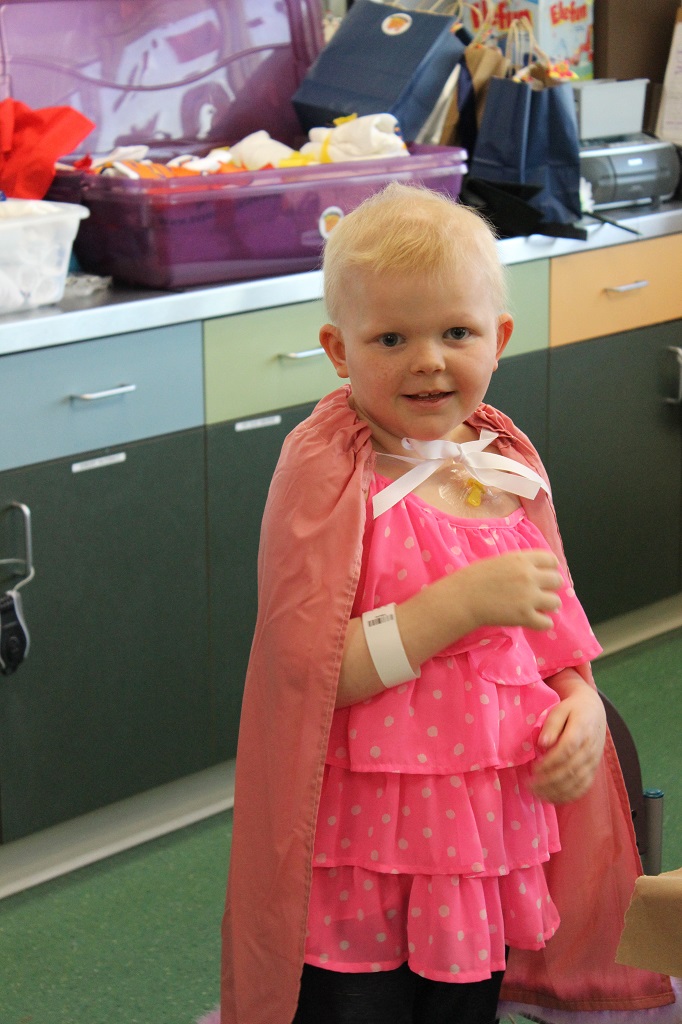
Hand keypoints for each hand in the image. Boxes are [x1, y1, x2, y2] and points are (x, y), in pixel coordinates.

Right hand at [461, 549, 563, 632]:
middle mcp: (529, 576)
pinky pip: (547, 622)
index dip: (550, 568)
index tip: (543, 575)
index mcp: (522, 560)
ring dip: (548, 606)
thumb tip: (538, 572)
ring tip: (536, 608)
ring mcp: (528, 597)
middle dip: (550, 587)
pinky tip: (533, 620)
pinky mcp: (524, 616)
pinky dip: (542, 623)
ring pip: (556, 602)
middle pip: (557, 580)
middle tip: (538, 593)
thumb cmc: (475, 579)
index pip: (551, 560)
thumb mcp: (500, 562)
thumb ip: (520, 564)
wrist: (462, 598)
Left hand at [530, 679, 605, 803]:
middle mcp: (590, 748)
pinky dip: (568, 796)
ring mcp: (593, 761)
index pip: (567, 750)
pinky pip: (583, 787)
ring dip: (556, 791)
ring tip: (537, 793)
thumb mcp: (560, 709)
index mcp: (582, 729)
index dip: (550, 762)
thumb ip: (551, 725)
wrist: (594, 712)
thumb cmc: (572, 709)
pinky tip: (552, 798)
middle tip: (530, 784)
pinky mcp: (593, 770)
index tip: (534, 768)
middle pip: (571, 769)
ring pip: (577, 782)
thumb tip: (543, 744)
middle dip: (549, 781)